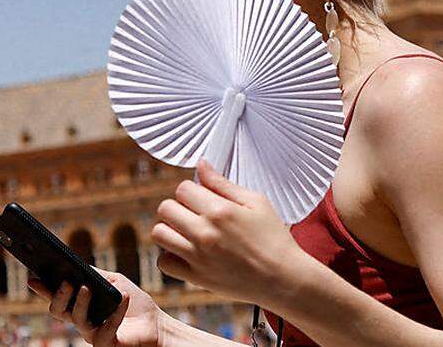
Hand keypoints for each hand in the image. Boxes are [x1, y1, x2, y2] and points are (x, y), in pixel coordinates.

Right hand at [29, 268, 166, 346]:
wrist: (156, 325)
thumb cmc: (134, 303)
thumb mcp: (113, 281)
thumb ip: (94, 274)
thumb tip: (75, 264)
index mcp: (80, 305)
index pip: (57, 296)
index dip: (43, 289)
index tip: (32, 278)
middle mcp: (81, 321)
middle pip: (58, 311)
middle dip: (57, 297)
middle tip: (64, 282)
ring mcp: (92, 334)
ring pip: (77, 320)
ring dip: (81, 303)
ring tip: (86, 287)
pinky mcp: (106, 344)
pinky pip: (105, 330)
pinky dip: (115, 313)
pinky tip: (123, 297)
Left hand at [151, 160, 307, 304]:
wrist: (283, 278)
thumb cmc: (274, 238)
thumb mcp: (256, 202)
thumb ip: (223, 184)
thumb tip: (201, 165)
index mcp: (219, 211)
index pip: (182, 188)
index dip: (191, 190)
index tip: (200, 198)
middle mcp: (205, 233)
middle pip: (165, 208)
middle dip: (177, 207)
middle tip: (192, 214)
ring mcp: (198, 257)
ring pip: (159, 234)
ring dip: (169, 230)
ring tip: (186, 232)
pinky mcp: (196, 277)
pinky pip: (164, 263)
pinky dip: (170, 256)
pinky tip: (186, 252)